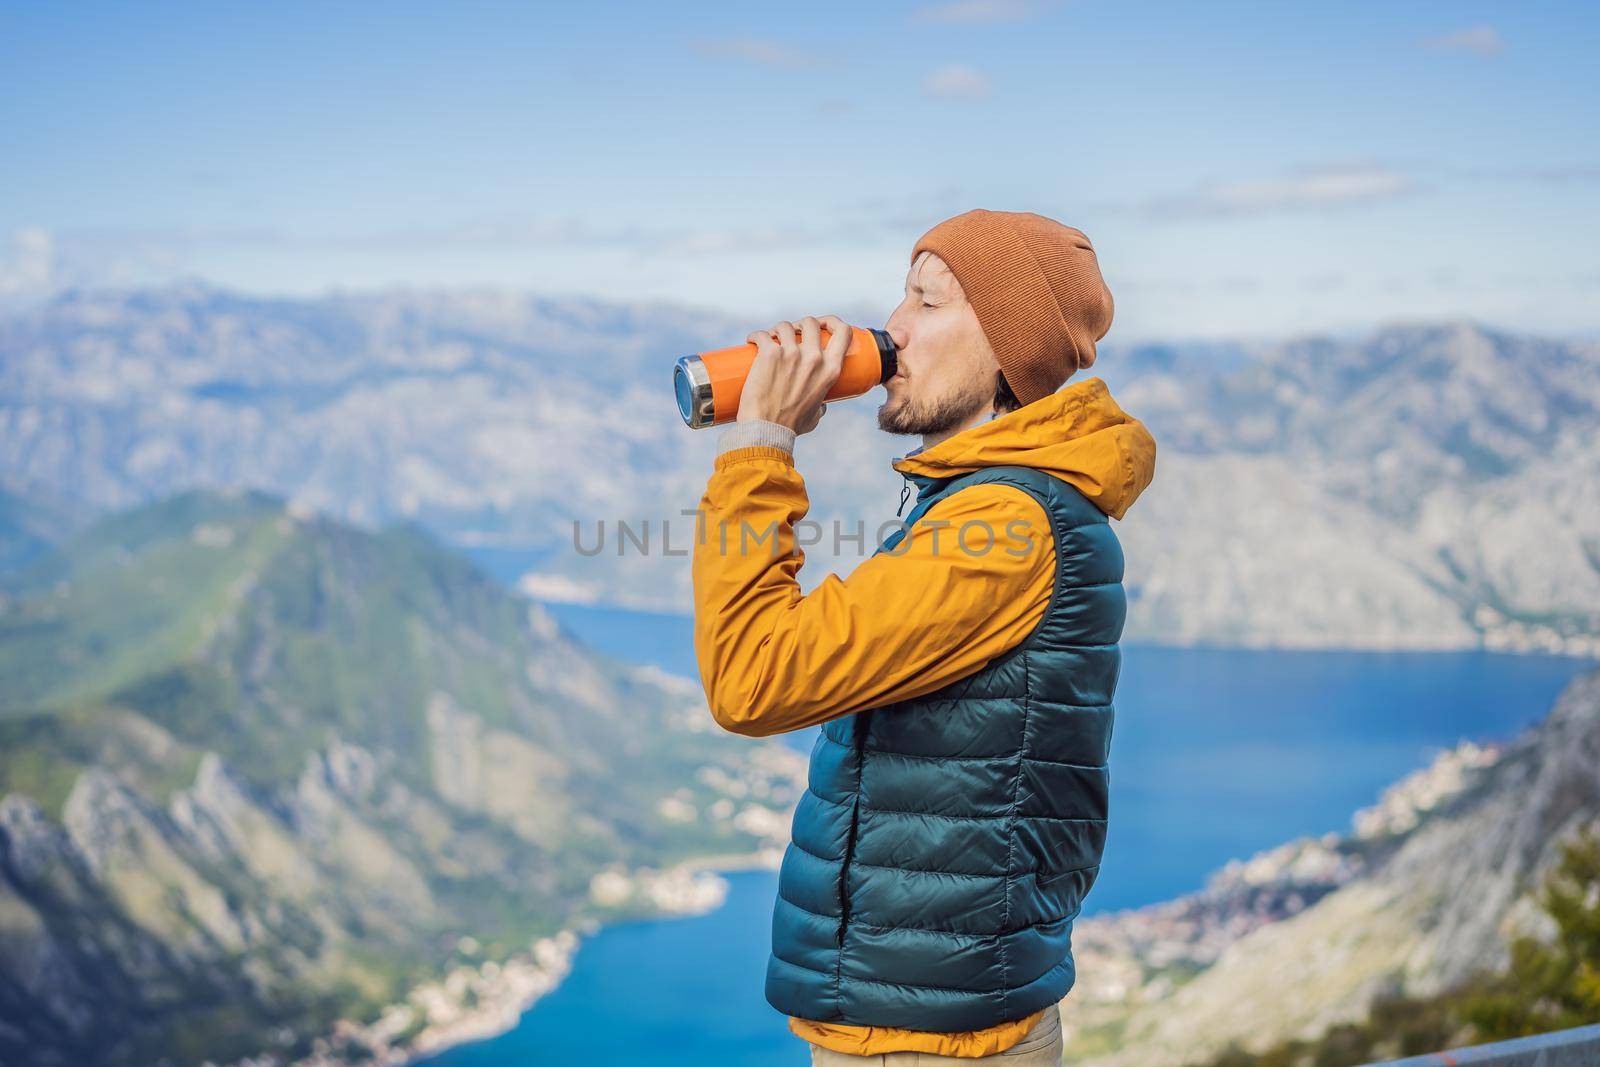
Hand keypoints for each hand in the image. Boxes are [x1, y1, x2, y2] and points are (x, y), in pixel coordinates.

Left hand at [737, 315, 849, 434]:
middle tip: (791, 334)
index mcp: (831, 369)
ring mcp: (791, 354)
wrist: (767, 430)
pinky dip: (755, 336)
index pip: (843, 332)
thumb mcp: (816, 414)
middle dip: (800, 324)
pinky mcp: (769, 354)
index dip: (832, 322)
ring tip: (770, 339)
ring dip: (777, 330)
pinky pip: (762, 334)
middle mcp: (814, 358)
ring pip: (786, 326)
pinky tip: (751, 341)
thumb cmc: (791, 426)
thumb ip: (821, 407)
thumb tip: (821, 406)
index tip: (821, 326)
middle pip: (811, 322)